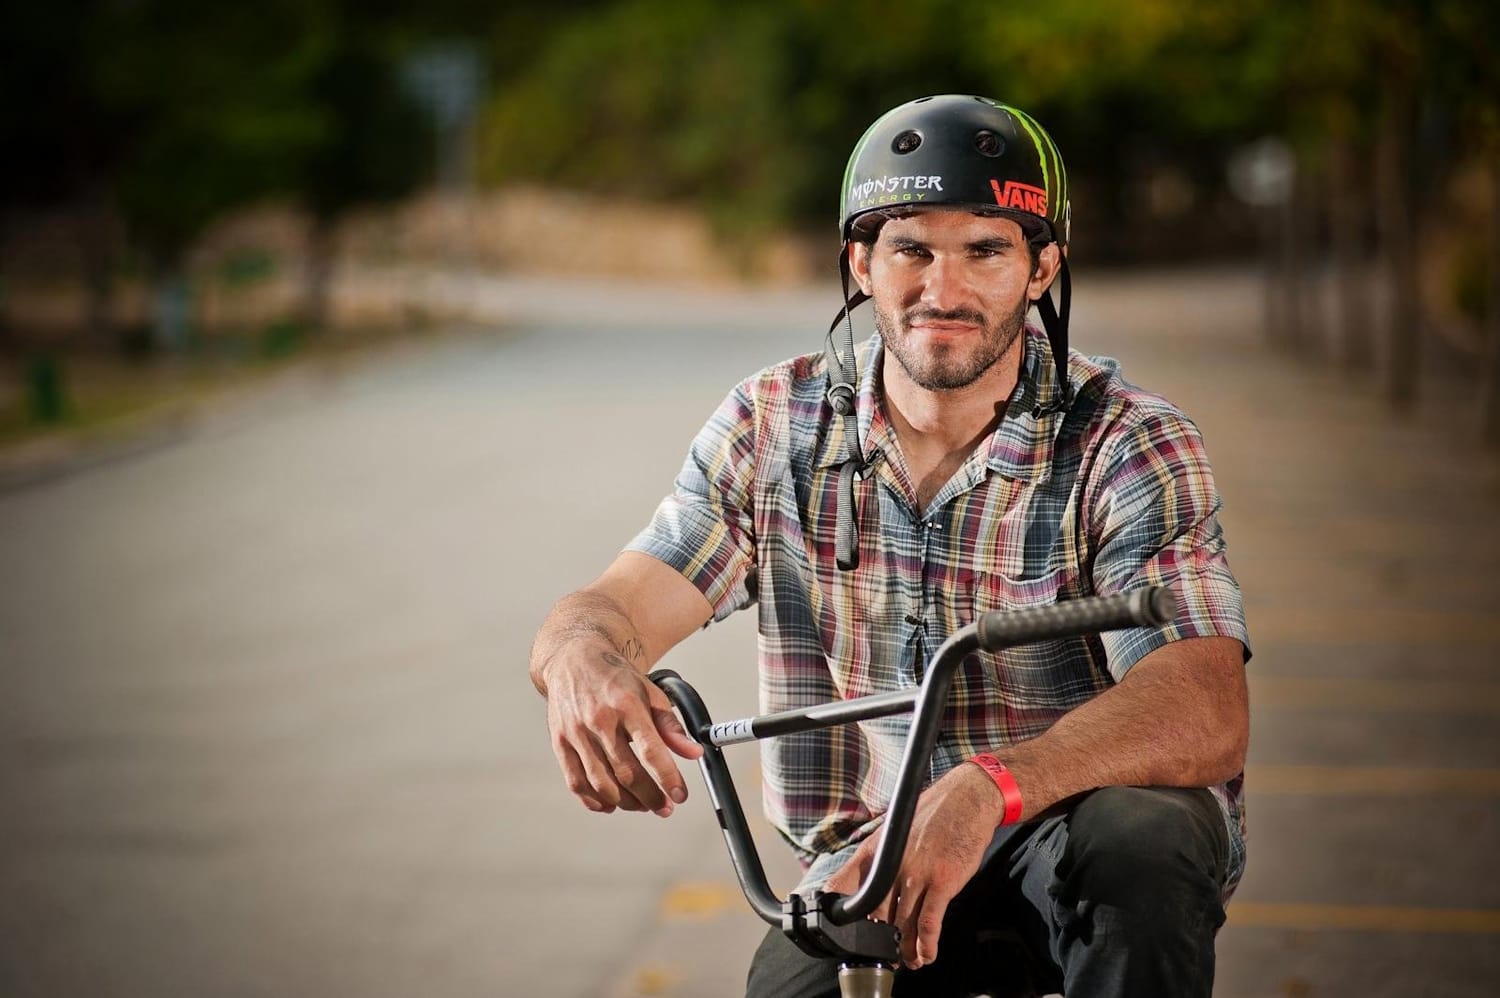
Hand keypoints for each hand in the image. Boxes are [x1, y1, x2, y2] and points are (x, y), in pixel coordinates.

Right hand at [541, 645, 702, 816]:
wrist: (574, 659)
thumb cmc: (614, 677)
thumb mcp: (650, 693)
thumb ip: (671, 726)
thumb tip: (693, 752)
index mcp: (627, 704)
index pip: (650, 749)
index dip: (668, 777)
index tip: (680, 794)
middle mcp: (599, 719)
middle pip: (626, 772)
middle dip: (649, 796)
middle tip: (664, 807)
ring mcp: (576, 732)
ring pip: (601, 782)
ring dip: (625, 802)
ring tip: (641, 805)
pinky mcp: (560, 742)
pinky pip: (575, 781)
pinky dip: (593, 800)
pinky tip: (611, 804)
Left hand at [824, 763, 1004, 968]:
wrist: (966, 799)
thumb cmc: (931, 814)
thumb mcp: (892, 829)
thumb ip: (879, 858)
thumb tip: (867, 883)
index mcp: (874, 851)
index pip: (842, 885)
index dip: (837, 912)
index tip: (838, 931)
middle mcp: (891, 863)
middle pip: (873, 914)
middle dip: (876, 942)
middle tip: (881, 956)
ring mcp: (916, 873)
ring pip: (902, 924)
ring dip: (904, 949)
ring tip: (907, 961)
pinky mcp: (942, 881)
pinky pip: (929, 922)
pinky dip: (926, 945)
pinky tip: (927, 954)